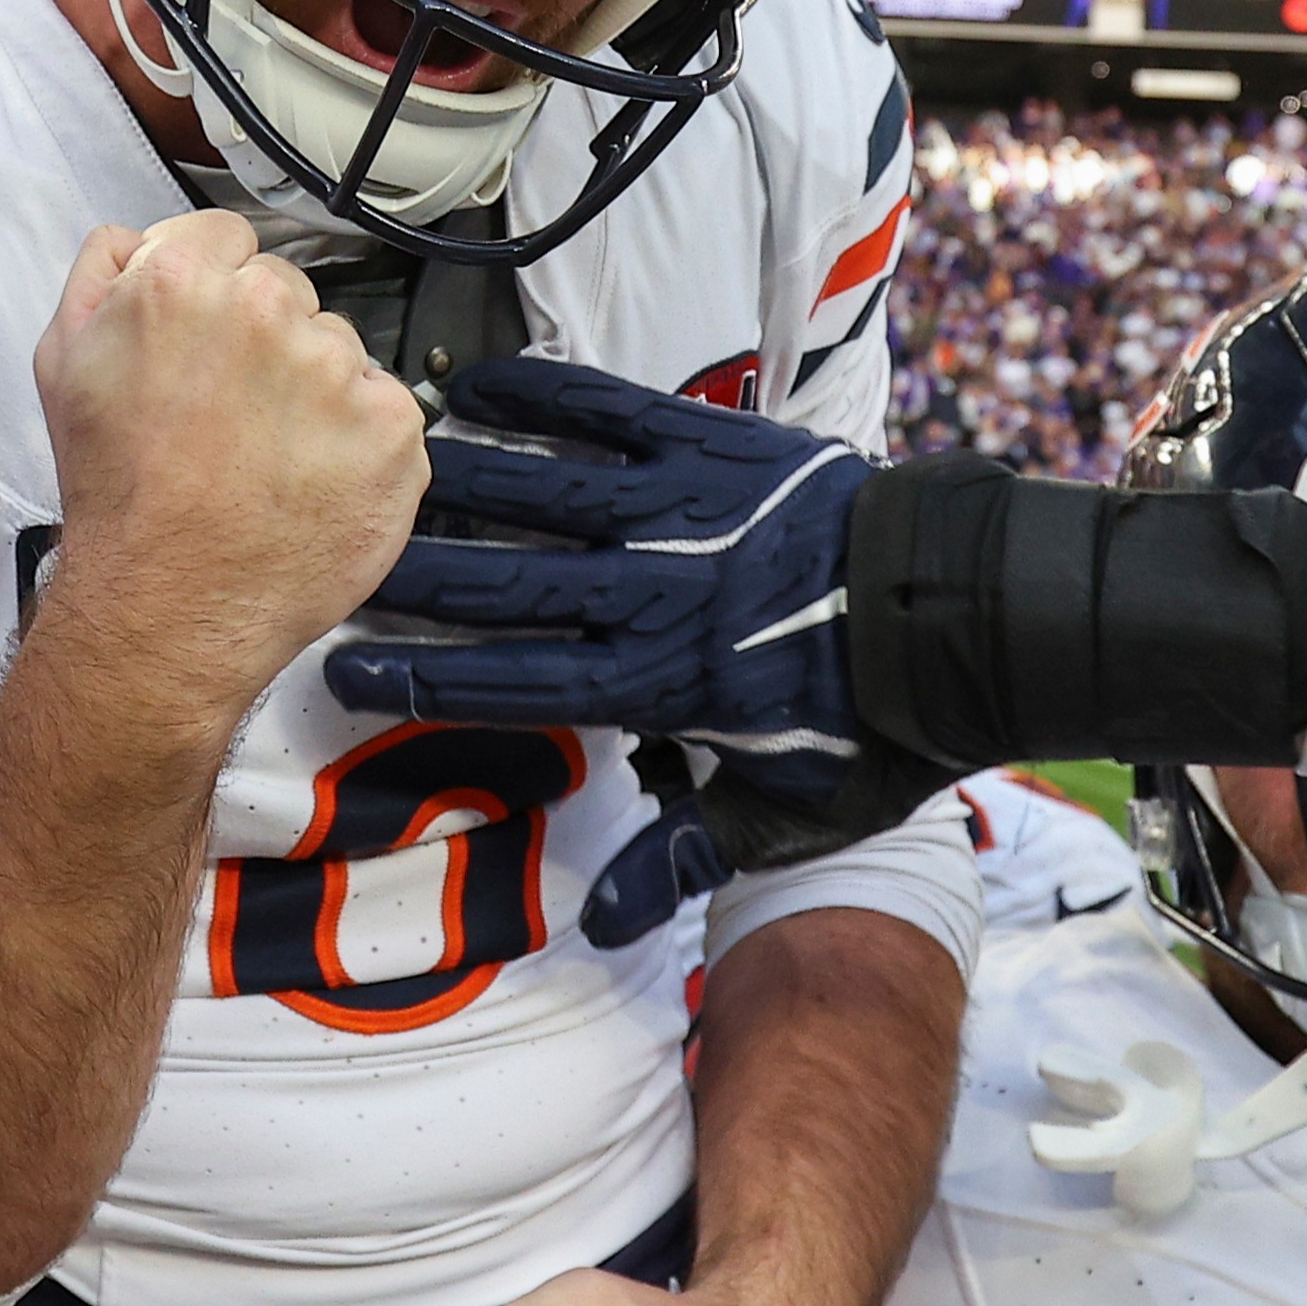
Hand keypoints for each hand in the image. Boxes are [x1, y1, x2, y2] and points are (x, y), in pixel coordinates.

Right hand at [31, 213, 426, 714]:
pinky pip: (384, 408)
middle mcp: (267, 310)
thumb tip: (140, 239)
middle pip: (287, 292)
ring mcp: (337, 369)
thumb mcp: (62, 363)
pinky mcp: (392, 427)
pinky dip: (357, 444)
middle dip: (265, 341)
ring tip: (264, 459)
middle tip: (229, 414)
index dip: (214, 293)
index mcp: (183, 280)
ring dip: (313, 393)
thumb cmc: (119, 499)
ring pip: (337, 351)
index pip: (229, 239)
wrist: (169, 607)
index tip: (208, 342)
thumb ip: (102, 274)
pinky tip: (308, 482)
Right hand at [331, 360, 940, 888]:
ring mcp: (687, 509)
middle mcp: (662, 592)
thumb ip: (683, 853)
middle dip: (416, 575)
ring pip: (547, 490)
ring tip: (386, 470)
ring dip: (462, 479)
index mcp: (667, 685)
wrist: (968, 618)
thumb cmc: (872, 727)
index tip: (351, 666)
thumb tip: (597, 921)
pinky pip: (614, 411)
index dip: (426, 676)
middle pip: (511, 583)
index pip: (519, 683)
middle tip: (338, 563)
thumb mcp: (787, 816)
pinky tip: (483, 385)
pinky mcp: (718, 445)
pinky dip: (547, 395)